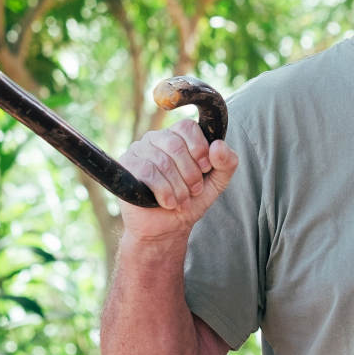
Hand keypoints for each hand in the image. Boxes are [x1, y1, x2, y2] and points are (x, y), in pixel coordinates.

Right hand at [116, 119, 239, 246]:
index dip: (199, 148)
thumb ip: (227, 163)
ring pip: (162, 161)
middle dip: (190, 173)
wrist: (166, 228)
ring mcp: (138, 150)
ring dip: (178, 187)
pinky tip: (168, 203)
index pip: (187, 126)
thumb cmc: (190, 201)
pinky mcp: (126, 166)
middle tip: (194, 191)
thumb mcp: (217, 183)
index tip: (205, 169)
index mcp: (177, 136)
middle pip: (175, 144)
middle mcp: (156, 138)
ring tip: (182, 201)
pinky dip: (163, 191)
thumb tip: (218, 145)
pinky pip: (147, 172)